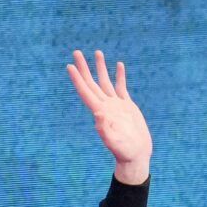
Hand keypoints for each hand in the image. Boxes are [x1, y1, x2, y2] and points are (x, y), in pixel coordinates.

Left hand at [67, 49, 150, 183]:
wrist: (136, 155)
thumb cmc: (125, 151)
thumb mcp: (115, 141)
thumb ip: (105, 129)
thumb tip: (98, 114)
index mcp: (100, 112)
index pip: (85, 91)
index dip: (77, 79)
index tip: (70, 66)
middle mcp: (105, 106)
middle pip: (91, 83)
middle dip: (84, 67)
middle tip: (76, 52)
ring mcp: (116, 105)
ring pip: (105, 81)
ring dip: (100, 67)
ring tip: (97, 52)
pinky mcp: (127, 106)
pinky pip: (121, 87)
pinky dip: (119, 76)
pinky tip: (119, 65)